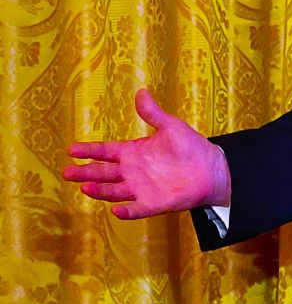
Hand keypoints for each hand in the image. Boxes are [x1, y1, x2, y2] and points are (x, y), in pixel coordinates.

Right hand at [63, 90, 231, 218]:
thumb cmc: (190, 146)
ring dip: (100, 191)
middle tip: (68, 172)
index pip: (105, 151)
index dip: (89, 150)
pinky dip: (127, 211)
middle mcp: (132, 172)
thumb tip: (141, 92)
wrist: (211, 168)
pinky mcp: (153, 203)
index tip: (71, 149)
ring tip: (86, 188)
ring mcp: (141, 189)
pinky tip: (116, 210)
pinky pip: (137, 209)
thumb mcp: (171, 126)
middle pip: (103, 173)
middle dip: (85, 173)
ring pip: (114, 191)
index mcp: (133, 152)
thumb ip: (153, 113)